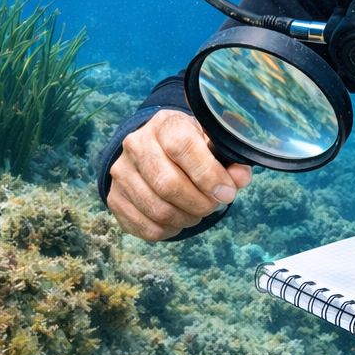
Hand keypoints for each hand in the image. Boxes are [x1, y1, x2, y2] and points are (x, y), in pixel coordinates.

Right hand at [107, 110, 251, 240]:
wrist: (155, 150)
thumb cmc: (191, 148)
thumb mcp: (213, 144)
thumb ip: (230, 161)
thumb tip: (239, 179)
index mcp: (164, 124)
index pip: (181, 146)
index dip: (208, 174)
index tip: (227, 192)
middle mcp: (136, 144)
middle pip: (167, 184)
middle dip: (199, 203)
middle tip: (213, 205)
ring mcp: (122, 172)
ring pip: (157, 209)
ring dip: (186, 218)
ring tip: (197, 212)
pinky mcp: (115, 198)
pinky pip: (146, 226)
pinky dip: (169, 230)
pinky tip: (179, 220)